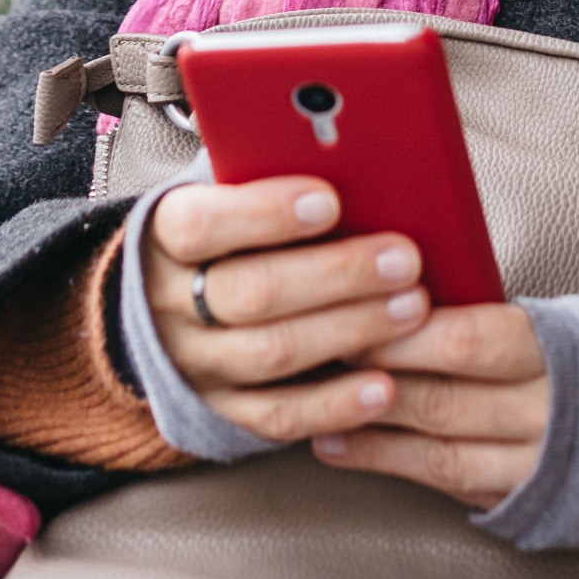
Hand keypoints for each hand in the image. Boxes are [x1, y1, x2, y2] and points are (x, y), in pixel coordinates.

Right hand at [143, 179, 429, 442]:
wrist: (170, 307)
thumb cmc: (228, 234)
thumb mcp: (228, 197)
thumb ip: (272, 179)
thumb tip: (356, 161)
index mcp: (166, 238)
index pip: (200, 225)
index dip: (264, 214)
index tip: (330, 200)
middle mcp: (169, 306)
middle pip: (251, 293)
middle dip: (335, 275)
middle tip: (404, 259)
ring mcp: (194, 365)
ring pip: (270, 353)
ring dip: (349, 330)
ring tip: (412, 308)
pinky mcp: (222, 412)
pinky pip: (278, 416)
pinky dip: (334, 404)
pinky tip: (384, 387)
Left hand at [309, 303, 549, 509]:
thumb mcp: (555, 319)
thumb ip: (487, 311)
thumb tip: (400, 283)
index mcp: (560, 351)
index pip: (471, 341)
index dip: (407, 336)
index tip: (354, 315)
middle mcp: (549, 415)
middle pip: (446, 399)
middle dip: (375, 381)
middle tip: (318, 358)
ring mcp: (537, 468)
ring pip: (440, 451)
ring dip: (370, 433)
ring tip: (316, 414)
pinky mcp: (522, 503)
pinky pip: (448, 486)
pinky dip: (391, 466)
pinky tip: (343, 448)